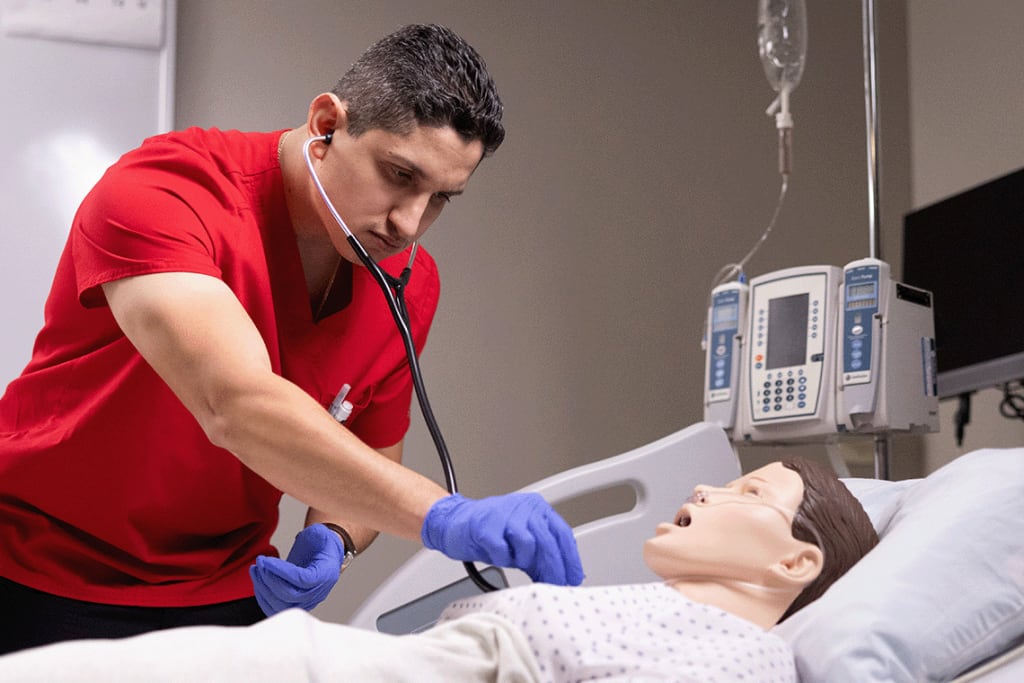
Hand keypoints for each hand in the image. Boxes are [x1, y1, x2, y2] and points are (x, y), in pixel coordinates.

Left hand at [249, 524, 343, 616]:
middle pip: (289, 595)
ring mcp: (305, 602)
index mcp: (325, 576)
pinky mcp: (294, 605)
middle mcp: (317, 593)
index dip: (283, 572)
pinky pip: (275, 609)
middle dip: (269, 579)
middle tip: (260, 562)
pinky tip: (257, 579)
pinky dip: (262, 596)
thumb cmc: (320, 546)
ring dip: (263, 588)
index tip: (267, 561)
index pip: (302, 580)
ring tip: (256, 569)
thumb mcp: (321, 535)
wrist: (322, 555)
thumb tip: (317, 532)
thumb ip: (319, 533)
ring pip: (279, 605)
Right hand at [421, 492, 583, 585]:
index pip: (562, 534)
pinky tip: (497, 556)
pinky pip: (503, 551)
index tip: (573, 578)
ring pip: (529, 545)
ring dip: (522, 560)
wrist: (454, 521)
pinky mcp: (486, 526)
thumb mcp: (521, 542)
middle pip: (548, 542)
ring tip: (512, 559)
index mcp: (536, 508)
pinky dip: (502, 559)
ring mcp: (505, 515)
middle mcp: (524, 508)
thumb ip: (541, 556)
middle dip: (554, 569)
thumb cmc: (489, 532)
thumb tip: (560, 577)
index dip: (570, 560)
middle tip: (554, 585)